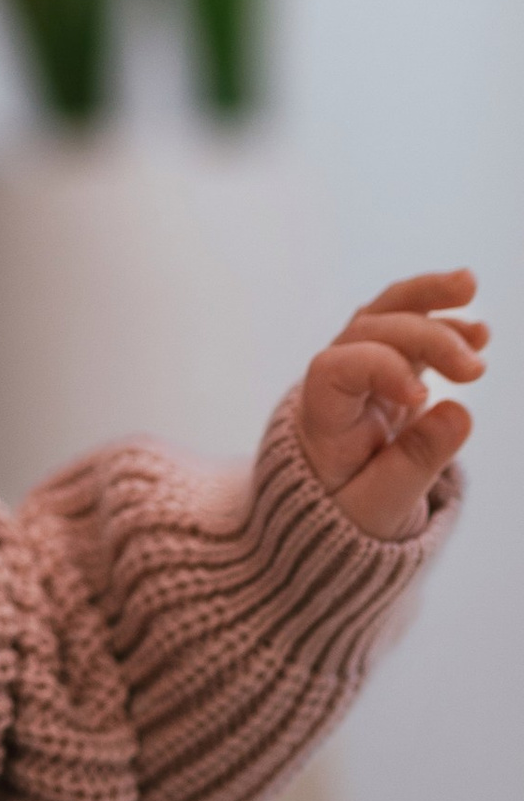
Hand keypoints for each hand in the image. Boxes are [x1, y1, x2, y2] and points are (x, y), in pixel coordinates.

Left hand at [298, 269, 486, 538]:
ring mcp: (360, 373)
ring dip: (424, 297)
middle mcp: (335, 386)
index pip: (335, 369)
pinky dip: (439, 321)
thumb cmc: (346, 516)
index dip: (379, 367)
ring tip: (469, 284)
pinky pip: (406, 332)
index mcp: (321, 421)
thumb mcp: (380, 507)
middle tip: (476, 368)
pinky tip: (479, 330)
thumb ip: (415, 462)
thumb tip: (460, 412)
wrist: (329, 516)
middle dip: (422, 335)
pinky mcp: (386, 373)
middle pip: (365, 332)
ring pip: (382, 315)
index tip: (423, 396)